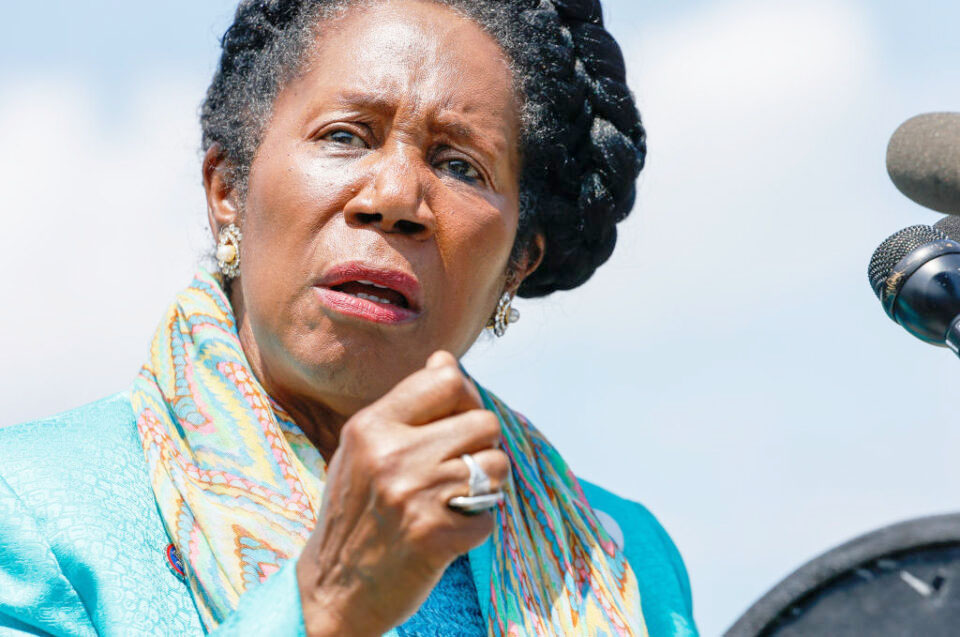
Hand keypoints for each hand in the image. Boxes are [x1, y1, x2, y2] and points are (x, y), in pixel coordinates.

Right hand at [296, 351, 509, 635]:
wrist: (333, 589)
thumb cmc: (355, 513)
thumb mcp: (364, 448)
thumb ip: (407, 406)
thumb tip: (445, 359)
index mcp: (372, 426)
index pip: (447, 379)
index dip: (465, 397)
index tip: (458, 420)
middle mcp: (392, 454)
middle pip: (483, 421)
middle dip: (481, 444)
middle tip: (458, 468)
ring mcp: (415, 494)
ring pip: (495, 464)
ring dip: (486, 484)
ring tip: (455, 498)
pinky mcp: (436, 534)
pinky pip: (490, 512)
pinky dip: (477, 523)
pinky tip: (448, 530)